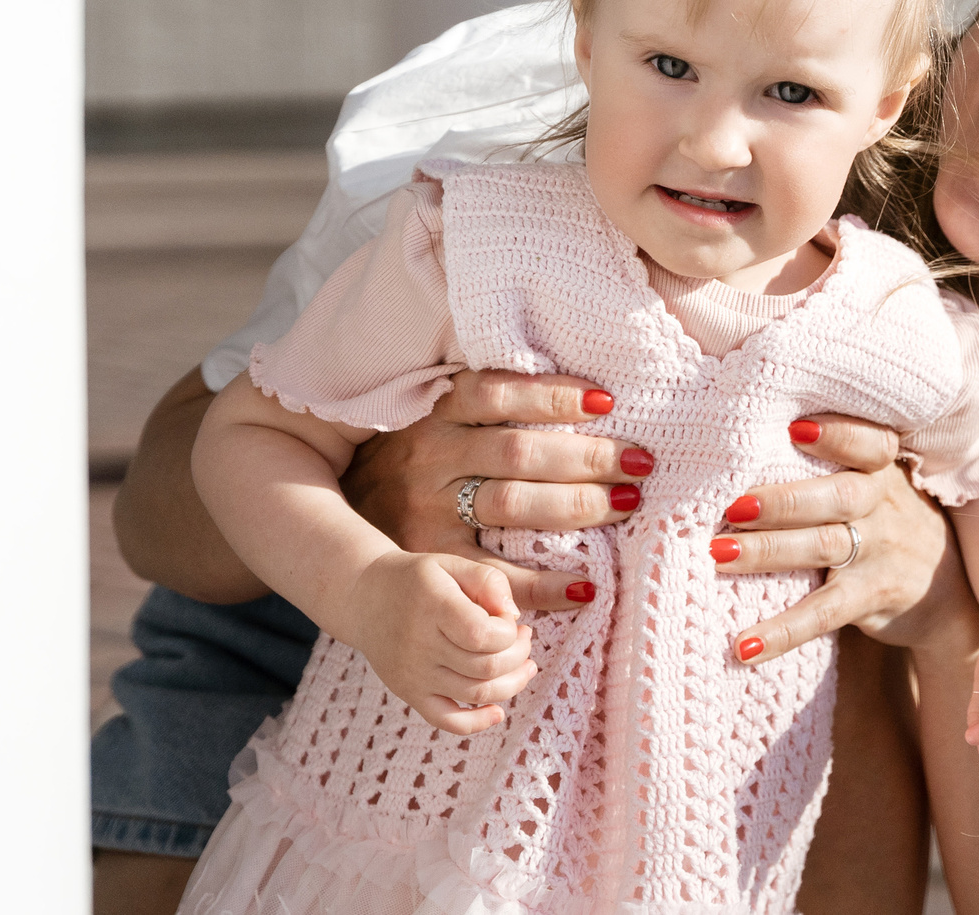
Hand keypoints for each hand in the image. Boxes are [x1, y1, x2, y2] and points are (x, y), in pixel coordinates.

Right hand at [337, 548, 538, 734]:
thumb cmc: (419, 579)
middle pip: (486, 667)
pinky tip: (497, 712)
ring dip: (512, 684)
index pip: (483, 635)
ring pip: (476, 694)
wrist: (364, 599)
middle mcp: (420, 645)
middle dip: (519, 655)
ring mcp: (414, 675)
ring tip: (524, 665)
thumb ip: (489, 580)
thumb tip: (513, 615)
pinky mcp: (409, 694)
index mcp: (433, 606)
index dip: (509, 632)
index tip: (511, 620)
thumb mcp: (452, 563)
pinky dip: (477, 723)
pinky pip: (446, 720)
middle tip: (524, 638)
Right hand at [342, 368, 646, 608]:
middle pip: (518, 451)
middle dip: (587, 455)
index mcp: (435, 414)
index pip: (496, 392)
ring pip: (511, 504)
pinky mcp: (430, 560)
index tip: (607, 400)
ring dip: (577, 505)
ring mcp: (427, 512)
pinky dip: (543, 585)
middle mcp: (430, 458)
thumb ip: (485, 403)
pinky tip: (586, 587)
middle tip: (641, 461)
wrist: (337, 514)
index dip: (552, 394)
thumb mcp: (433, 415)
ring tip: (627, 504)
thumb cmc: (410, 456)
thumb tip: (577, 391)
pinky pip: (494, 576)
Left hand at [713, 416, 978, 664]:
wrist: (946, 592)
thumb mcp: (879, 485)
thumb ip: (834, 467)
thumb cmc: (889, 522)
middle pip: (836, 496)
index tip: (793, 428)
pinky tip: (747, 645)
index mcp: (881, 469)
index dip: (836, 435)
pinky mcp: (871, 597)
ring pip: (822, 548)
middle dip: (783, 499)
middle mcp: (881, 504)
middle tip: (733, 505)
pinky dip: (785, 630)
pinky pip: (825, 614)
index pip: (869, 444)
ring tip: (719, 553)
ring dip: (769, 551)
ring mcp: (878, 552)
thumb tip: (742, 452)